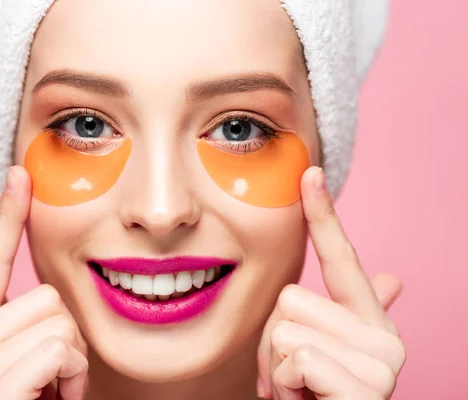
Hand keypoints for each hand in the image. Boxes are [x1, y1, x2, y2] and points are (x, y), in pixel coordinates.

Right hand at [0, 166, 87, 399]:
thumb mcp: (23, 354)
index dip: (7, 216)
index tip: (20, 173)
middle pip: (48, 297)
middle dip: (67, 337)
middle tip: (53, 374)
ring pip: (58, 322)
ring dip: (73, 360)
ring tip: (53, 388)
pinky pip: (57, 351)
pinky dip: (72, 377)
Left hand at [257, 167, 405, 399]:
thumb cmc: (315, 399)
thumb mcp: (320, 353)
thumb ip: (355, 312)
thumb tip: (393, 278)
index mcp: (369, 320)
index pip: (342, 257)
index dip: (324, 214)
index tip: (308, 172)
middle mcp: (384, 337)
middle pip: (290, 299)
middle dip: (275, 343)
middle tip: (295, 376)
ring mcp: (382, 365)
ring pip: (287, 329)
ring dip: (278, 367)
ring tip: (301, 392)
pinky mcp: (366, 390)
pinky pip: (298, 359)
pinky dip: (287, 388)